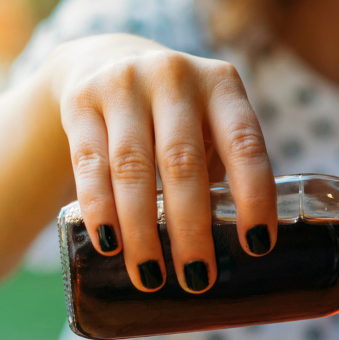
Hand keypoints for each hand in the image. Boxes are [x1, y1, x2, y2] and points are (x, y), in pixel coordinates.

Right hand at [46, 34, 276, 292]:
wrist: (106, 60)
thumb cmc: (177, 117)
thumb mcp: (209, 125)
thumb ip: (222, 172)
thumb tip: (234, 255)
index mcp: (221, 86)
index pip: (245, 145)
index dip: (253, 196)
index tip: (256, 246)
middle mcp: (174, 78)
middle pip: (182, 163)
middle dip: (190, 229)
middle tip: (197, 279)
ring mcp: (124, 85)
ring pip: (133, 169)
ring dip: (142, 230)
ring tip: (151, 276)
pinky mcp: (81, 103)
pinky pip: (90, 165)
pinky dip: (99, 209)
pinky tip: (109, 244)